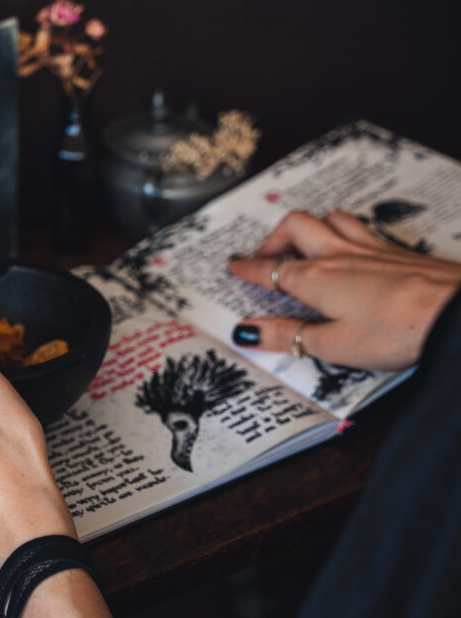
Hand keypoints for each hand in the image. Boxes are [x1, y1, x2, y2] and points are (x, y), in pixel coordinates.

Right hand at [228, 210, 460, 369]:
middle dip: (272, 238)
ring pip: (328, 218)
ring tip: (303, 243)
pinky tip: (350, 247)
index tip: (233, 266)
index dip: (247, 268)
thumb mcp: (332, 345)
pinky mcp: (395, 250)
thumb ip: (287, 336)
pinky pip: (359, 226)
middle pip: (294, 227)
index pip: (269, 269)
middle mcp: (337, 255)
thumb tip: (248, 332)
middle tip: (264, 257)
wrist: (454, 312)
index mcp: (314, 279)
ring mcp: (369, 248)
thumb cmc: (398, 330)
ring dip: (309, 226)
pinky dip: (342, 230)